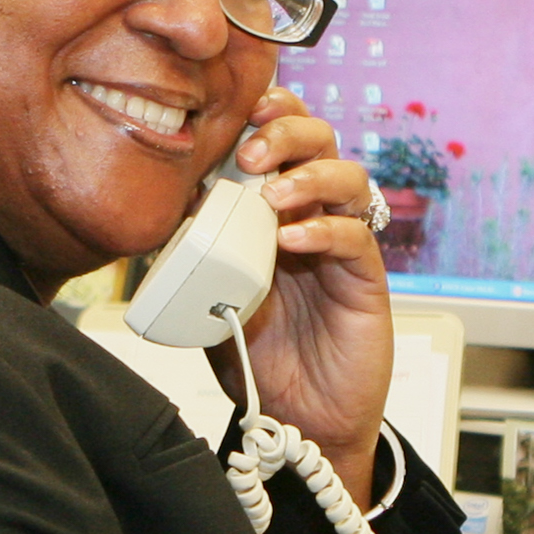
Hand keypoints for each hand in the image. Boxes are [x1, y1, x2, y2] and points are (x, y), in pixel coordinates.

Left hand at [205, 87, 392, 503]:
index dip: (270, 113)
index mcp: (274, 210)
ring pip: (349, 179)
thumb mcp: (211, 297)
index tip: (239, 112)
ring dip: (309, 177)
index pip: (282, 139)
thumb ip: (198, 253)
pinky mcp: (365, 281)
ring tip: (273, 197)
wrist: (295, 421)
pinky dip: (325, 231)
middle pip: (321, 142)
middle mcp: (313, 217)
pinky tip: (293, 240)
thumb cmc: (260, 358)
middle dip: (287, 133)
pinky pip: (356, 238)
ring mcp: (342, 247)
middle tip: (252, 156)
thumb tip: (167, 207)